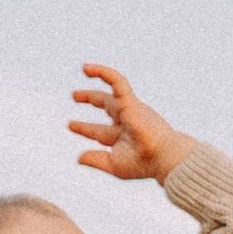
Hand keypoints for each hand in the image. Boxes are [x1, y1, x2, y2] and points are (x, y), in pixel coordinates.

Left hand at [71, 61, 188, 186]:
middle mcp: (125, 121)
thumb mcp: (114, 164)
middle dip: (90, 98)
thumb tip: (79, 158)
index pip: (99, 131)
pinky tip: (88, 68)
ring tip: (85, 68)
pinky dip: (104, 73)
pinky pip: (117, 81)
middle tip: (75, 95)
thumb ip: (96, 160)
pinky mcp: (131, 101)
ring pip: (113, 90)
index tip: (71, 125)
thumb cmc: (143, 163)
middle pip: (106, 105)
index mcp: (121, 137)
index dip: (84, 128)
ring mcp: (129, 110)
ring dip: (100, 78)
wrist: (161, 155)